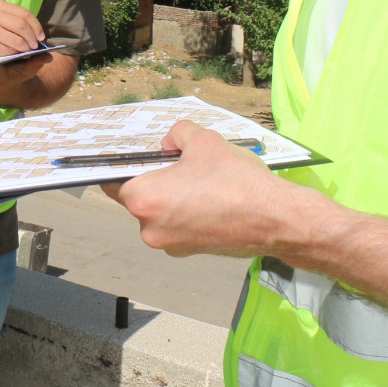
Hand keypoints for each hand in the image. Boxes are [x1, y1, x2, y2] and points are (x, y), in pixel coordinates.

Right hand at [0, 0, 44, 62]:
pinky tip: (15, 55)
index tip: (41, 35)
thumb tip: (38, 33)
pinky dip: (16, 54)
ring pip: (18, 40)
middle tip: (35, 45)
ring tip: (27, 51)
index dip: (36, 25)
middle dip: (32, 38)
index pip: (24, 13)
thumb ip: (13, 19)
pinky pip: (9, 51)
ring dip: (26, 48)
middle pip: (22, 26)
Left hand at [101, 118, 322, 257]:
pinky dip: (185, 212)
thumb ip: (176, 134)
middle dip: (152, 179)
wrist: (276, 219)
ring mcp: (169, 245)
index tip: (131, 157)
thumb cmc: (235, 180)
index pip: (112, 181)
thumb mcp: (203, 140)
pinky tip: (208, 197)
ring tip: (197, 179)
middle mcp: (148, 228)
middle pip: (137, 197)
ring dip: (170, 196)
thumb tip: (168, 142)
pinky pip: (176, 225)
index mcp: (143, 199)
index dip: (121, 166)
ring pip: (158, 213)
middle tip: (173, 162)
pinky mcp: (189, 252)